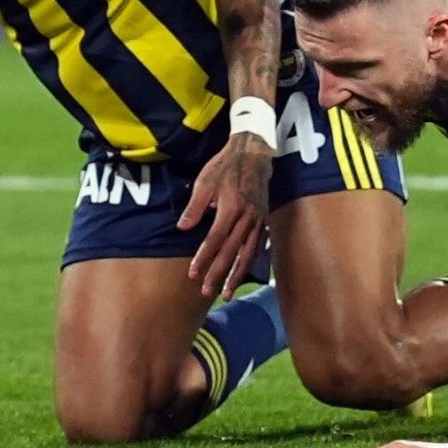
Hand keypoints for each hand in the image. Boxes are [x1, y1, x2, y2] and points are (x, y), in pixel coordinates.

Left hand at [177, 131, 271, 297]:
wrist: (254, 154)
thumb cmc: (225, 167)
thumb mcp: (205, 181)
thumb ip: (195, 206)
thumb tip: (183, 228)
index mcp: (232, 208)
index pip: (215, 239)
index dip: (204, 258)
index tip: (193, 274)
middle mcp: (247, 218)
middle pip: (232, 251)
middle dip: (218, 273)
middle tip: (207, 291)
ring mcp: (258, 221)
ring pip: (247, 253)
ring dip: (236, 275)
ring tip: (226, 293)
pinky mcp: (264, 221)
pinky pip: (257, 247)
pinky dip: (249, 263)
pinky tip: (242, 275)